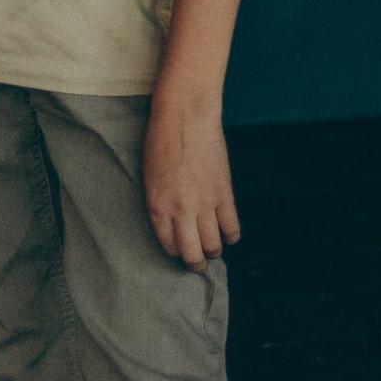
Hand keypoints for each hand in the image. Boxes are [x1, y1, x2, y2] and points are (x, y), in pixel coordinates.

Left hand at [144, 95, 239, 271]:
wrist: (185, 116)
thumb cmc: (160, 141)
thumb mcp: (149, 176)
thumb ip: (160, 201)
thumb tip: (171, 221)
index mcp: (157, 206)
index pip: (169, 246)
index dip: (174, 253)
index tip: (178, 252)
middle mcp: (181, 210)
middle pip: (192, 254)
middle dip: (195, 264)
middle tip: (197, 264)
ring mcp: (205, 203)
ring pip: (214, 246)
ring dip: (213, 252)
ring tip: (211, 250)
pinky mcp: (224, 193)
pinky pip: (232, 227)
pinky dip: (231, 235)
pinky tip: (227, 234)